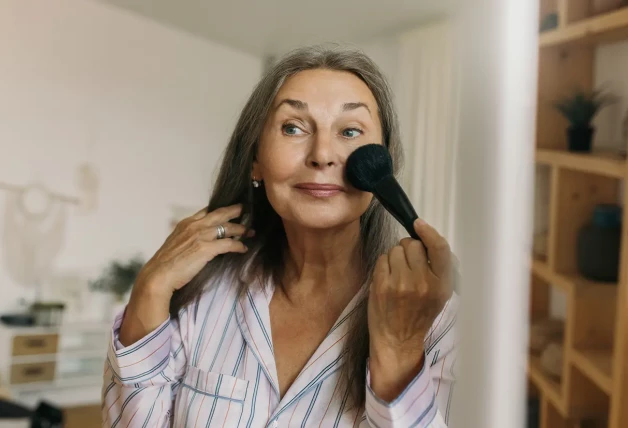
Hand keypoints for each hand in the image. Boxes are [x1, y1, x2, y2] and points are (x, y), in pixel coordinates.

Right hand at [119, 204, 251, 345]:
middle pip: (220, 214)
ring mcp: (201, 236)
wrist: (158, 275)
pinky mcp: (206, 248)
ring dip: (241, 229)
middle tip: (246, 210)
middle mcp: (194, 226)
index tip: (230, 209)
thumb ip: (188, 237)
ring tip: (250, 232)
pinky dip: (238, 246)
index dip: (220, 209)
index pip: (207, 211)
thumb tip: (198, 240)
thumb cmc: (166, 263)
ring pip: (227, 228)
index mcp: (186, 223)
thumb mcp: (176, 242)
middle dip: (235, 211)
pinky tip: (243, 249)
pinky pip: (229, 244)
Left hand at [368, 219, 452, 400]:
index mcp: (441, 285)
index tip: (419, 224)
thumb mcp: (439, 295)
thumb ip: (438, 269)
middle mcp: (423, 283)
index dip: (429, 232)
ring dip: (395, 256)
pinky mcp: (382, 285)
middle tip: (408, 262)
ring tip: (397, 273)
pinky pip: (382, 259)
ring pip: (395, 250)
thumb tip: (428, 239)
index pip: (439, 248)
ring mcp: (401, 284)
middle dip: (408, 248)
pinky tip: (387, 278)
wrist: (398, 341)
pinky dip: (384, 264)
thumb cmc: (418, 315)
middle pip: (413, 245)